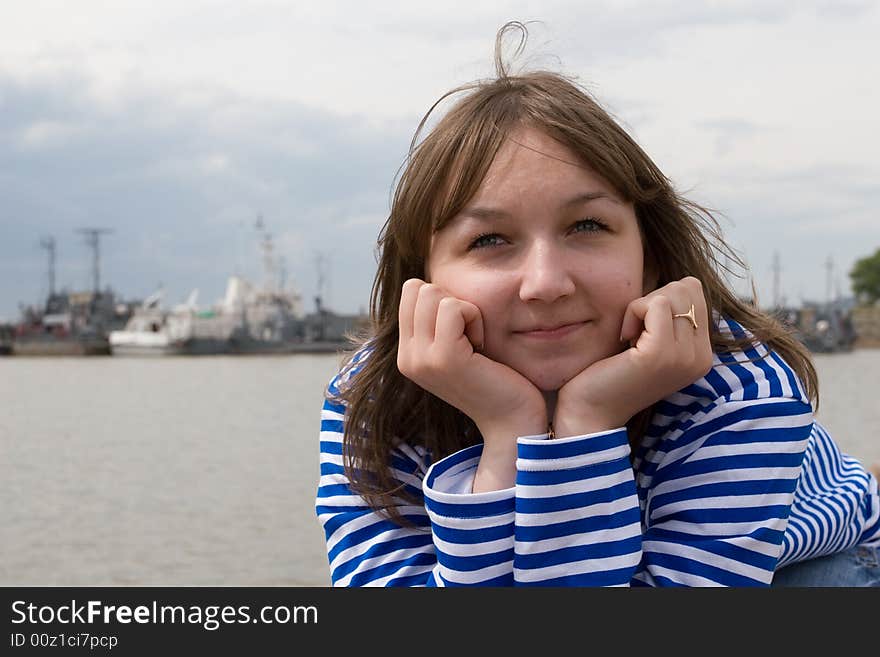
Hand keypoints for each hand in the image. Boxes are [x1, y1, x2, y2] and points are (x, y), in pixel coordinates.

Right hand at [397, 279, 546, 489]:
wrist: (513, 421)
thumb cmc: (495, 378)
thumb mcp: (458, 346)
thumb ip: (439, 321)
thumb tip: (432, 284)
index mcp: (407, 353)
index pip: (411, 291)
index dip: (443, 300)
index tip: (463, 333)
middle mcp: (407, 357)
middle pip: (418, 288)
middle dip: (452, 302)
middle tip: (472, 338)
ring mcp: (421, 358)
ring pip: (433, 294)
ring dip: (465, 311)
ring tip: (477, 344)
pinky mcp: (443, 358)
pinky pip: (454, 308)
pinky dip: (475, 318)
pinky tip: (483, 346)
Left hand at [553, 277, 713, 437]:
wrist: (591, 411)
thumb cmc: (612, 371)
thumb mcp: (651, 341)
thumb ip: (670, 317)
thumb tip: (682, 281)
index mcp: (701, 354)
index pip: (695, 292)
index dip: (661, 300)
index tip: (642, 330)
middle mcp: (701, 357)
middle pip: (687, 288)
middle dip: (653, 299)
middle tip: (634, 332)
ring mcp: (684, 357)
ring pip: (673, 292)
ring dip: (641, 307)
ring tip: (629, 337)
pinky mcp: (661, 354)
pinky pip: (655, 304)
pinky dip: (632, 312)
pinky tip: (623, 338)